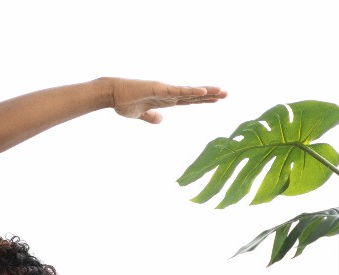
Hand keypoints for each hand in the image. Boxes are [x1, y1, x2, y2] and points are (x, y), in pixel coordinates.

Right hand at [107, 78, 226, 124]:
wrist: (111, 94)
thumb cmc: (122, 102)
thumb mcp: (140, 114)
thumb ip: (151, 116)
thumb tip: (161, 120)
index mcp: (164, 100)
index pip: (187, 100)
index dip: (201, 100)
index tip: (216, 100)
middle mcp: (167, 93)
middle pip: (192, 95)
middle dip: (210, 95)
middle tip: (227, 94)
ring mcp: (164, 90)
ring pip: (189, 91)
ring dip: (206, 92)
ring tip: (222, 92)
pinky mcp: (159, 89)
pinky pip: (179, 91)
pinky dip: (191, 91)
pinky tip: (203, 92)